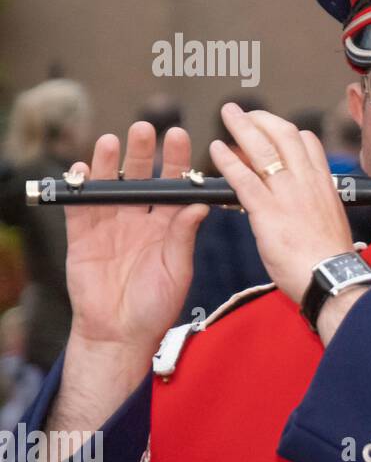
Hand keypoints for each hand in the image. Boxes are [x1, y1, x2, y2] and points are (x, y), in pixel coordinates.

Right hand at [65, 122, 209, 349]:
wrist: (121, 333)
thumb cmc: (157, 304)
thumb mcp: (178, 268)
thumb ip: (184, 235)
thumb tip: (199, 204)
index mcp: (169, 224)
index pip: (174, 185)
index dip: (177, 162)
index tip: (182, 136)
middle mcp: (140, 218)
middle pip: (141, 177)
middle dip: (144, 152)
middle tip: (148, 128)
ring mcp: (111, 225)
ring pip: (110, 186)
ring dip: (111, 163)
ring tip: (114, 141)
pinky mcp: (83, 236)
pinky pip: (80, 207)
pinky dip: (80, 188)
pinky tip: (84, 170)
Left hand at [208, 103, 357, 306]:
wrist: (332, 278)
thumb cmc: (330, 260)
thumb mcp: (330, 223)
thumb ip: (314, 206)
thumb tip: (304, 206)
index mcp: (324, 185)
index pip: (308, 144)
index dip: (287, 131)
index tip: (272, 129)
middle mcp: (307, 182)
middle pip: (285, 136)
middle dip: (263, 119)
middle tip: (245, 111)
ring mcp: (287, 194)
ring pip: (264, 149)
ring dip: (243, 127)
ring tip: (228, 114)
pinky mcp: (268, 211)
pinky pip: (244, 178)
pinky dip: (228, 161)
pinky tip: (215, 150)